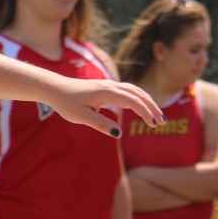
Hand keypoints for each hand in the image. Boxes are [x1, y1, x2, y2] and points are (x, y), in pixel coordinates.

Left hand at [49, 77, 164, 137]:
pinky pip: (128, 90)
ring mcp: (109, 85)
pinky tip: (142, 106)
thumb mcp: (82, 117)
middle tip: (162, 122)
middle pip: (138, 94)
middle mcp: (110, 86)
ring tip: (156, 116)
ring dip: (147, 101)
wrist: (55, 88)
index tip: (153, 125)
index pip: (133, 101)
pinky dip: (139, 97)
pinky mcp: (106, 87)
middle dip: (152, 107)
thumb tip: (118, 133)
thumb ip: (101, 124)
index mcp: (106, 92)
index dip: (145, 112)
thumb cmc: (66, 103)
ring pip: (135, 90)